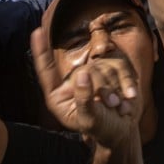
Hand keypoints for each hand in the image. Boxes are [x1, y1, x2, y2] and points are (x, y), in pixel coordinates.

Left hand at [32, 27, 139, 148]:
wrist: (123, 131)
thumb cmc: (102, 130)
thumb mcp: (91, 121)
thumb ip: (84, 100)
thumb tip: (81, 75)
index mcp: (59, 96)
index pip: (47, 71)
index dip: (41, 51)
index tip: (36, 31)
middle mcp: (73, 82)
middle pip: (86, 71)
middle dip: (103, 90)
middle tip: (112, 106)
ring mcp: (92, 75)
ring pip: (104, 69)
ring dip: (116, 91)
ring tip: (119, 108)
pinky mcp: (110, 71)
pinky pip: (120, 68)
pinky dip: (127, 85)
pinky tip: (127, 100)